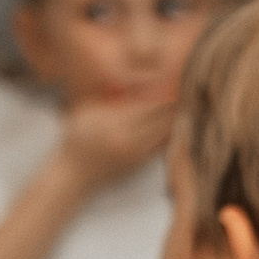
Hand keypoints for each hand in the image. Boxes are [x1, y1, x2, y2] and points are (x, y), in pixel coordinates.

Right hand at [59, 93, 175, 192]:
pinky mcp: (139, 166)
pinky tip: (174, 124)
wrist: (74, 174)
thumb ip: (109, 99)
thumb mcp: (88, 112)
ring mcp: (134, 155)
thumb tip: (135, 86)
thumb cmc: (77, 138)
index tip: (173, 84)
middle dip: (173, 106)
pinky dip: (170, 135)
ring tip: (182, 106)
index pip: (145, 107)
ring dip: (174, 120)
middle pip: (159, 121)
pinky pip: (161, 148)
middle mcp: (126, 140)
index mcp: (112, 124)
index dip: (162, 96)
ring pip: (163, 135)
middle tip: (185, 92)